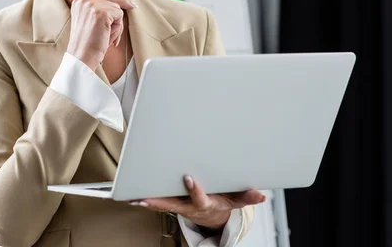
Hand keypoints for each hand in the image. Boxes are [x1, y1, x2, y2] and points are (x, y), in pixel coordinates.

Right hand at [67, 0, 136, 70]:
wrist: (82, 57)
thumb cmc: (87, 44)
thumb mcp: (90, 23)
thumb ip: (99, 11)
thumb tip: (120, 5)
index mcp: (79, 3)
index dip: (118, 1)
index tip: (131, 4)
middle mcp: (83, 1)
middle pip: (112, 0)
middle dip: (118, 16)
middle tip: (127, 14)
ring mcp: (92, 6)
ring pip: (117, 8)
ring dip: (116, 25)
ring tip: (105, 36)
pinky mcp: (101, 13)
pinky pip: (119, 15)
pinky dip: (117, 28)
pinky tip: (107, 36)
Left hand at [129, 175, 265, 229]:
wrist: (212, 214)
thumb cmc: (222, 201)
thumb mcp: (235, 200)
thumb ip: (246, 197)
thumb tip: (261, 196)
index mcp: (204, 203)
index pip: (198, 197)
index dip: (194, 189)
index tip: (188, 177)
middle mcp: (188, 206)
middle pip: (171, 204)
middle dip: (158, 200)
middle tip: (144, 196)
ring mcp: (177, 206)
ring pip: (159, 204)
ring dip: (145, 200)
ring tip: (131, 195)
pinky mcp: (170, 203)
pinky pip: (155, 201)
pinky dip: (143, 198)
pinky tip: (130, 193)